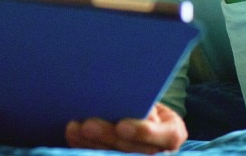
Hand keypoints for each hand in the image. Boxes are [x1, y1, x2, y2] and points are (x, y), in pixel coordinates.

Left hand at [65, 102, 186, 152]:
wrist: (145, 115)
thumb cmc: (148, 100)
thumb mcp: (152, 97)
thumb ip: (144, 102)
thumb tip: (127, 105)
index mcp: (173, 133)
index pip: (168, 137)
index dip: (143, 132)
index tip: (121, 125)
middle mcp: (160, 152)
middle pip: (135, 151)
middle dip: (108, 137)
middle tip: (88, 124)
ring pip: (116, 155)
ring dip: (92, 143)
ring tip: (75, 128)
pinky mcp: (119, 155)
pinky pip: (102, 153)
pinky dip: (85, 146)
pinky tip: (72, 134)